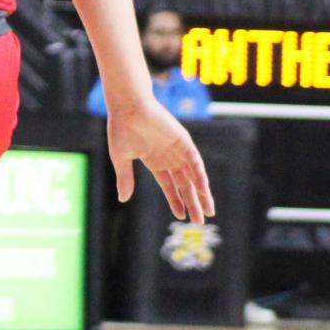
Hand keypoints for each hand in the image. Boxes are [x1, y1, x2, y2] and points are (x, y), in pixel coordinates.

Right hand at [106, 100, 213, 222]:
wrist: (128, 107)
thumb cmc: (121, 129)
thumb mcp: (121, 158)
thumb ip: (125, 179)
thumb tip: (123, 199)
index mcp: (154, 161)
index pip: (169, 185)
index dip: (176, 200)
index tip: (181, 216)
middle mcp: (169, 157)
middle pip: (184, 184)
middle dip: (192, 202)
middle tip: (199, 222)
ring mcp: (178, 150)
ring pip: (193, 177)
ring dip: (201, 194)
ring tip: (208, 212)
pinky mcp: (184, 142)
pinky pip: (196, 163)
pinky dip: (201, 177)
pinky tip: (204, 191)